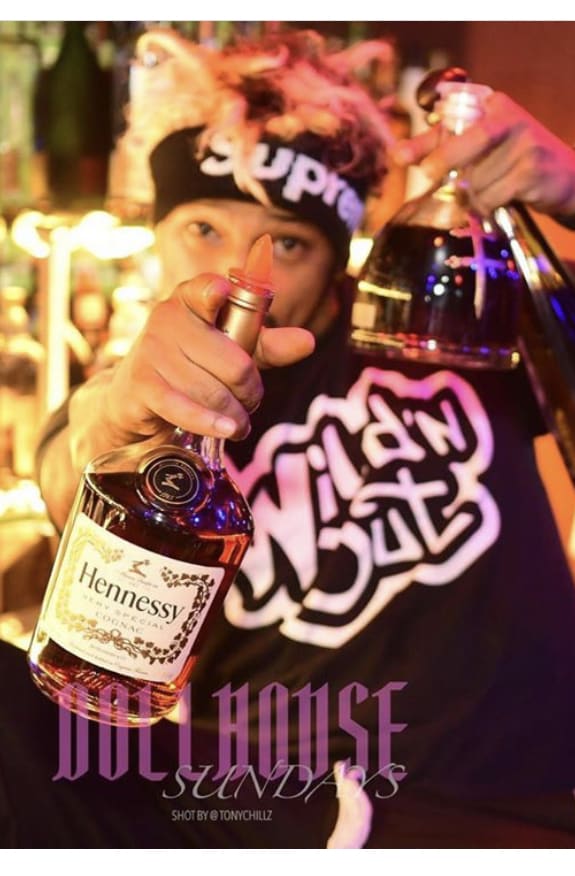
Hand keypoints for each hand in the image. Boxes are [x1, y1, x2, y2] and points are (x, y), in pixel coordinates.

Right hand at [68, 273, 314, 470]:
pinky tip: (228, 429)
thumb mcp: (231, 351)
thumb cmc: (190, 368)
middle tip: (249, 401)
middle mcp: (168, 319)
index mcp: (192, 300)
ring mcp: (152, 351)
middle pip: (235, 363)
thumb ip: (268, 346)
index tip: (221, 293)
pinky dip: (212, 423)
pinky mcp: (143, 385)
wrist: (135, 399)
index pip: (205, 289)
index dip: (214, 292)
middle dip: (250, 391)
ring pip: (215, 392)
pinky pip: (186, 408)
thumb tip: (308, 341)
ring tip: (236, 420)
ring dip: (235, 414)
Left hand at [392, 92, 574, 218]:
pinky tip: (488, 208)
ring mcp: (524, 143)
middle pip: (469, 141)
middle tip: (426, 178)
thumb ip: (441, 148)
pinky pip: (492, 195)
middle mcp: (510, 118)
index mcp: (492, 106)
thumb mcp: (480, 148)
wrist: (565, 177)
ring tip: (470, 202)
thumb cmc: (512, 162)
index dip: (425, 140)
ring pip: (478, 177)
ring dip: (467, 197)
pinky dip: (483, 206)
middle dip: (444, 161)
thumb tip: (397, 154)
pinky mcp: (532, 170)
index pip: (452, 119)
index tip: (399, 157)